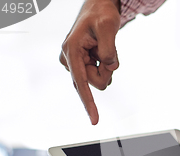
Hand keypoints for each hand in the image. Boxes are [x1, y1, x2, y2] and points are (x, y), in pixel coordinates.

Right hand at [60, 0, 120, 124]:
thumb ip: (109, 49)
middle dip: (106, 70)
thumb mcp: (108, 27)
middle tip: (107, 50)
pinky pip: (99, 74)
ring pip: (99, 79)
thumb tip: (109, 67)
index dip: (89, 103)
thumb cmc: (101, 14)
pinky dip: (105, 65)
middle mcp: (69, 59)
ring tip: (102, 48)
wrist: (98, 7)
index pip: (81, 82)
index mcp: (71, 50)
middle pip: (95, 82)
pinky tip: (100, 51)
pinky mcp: (81, 65)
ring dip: (106, 67)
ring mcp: (75, 63)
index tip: (95, 121)